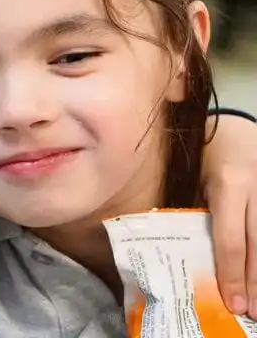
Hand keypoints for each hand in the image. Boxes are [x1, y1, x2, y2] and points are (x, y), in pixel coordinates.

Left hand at [202, 113, 256, 317]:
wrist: (234, 124)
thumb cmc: (201, 151)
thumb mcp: (190, 176)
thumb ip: (193, 209)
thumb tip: (187, 252)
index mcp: (229, 184)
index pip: (231, 239)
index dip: (232, 274)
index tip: (232, 302)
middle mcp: (256, 189)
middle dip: (255, 283)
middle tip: (251, 313)